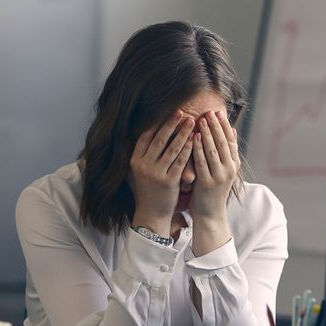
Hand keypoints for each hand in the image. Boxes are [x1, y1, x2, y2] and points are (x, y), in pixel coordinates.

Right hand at [129, 112, 193, 235]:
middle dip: (171, 123)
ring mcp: (156, 174)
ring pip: (171, 148)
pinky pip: (180, 162)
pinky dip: (188, 149)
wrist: (151, 214)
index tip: (166, 111)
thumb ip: (136, 154)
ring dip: (183, 133)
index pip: (145, 136)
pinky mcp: (168, 182)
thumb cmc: (146, 191)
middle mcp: (143, 166)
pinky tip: (195, 140)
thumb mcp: (135, 172)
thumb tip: (130, 135)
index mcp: (134, 161)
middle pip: (159, 139)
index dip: (156, 123)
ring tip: (192, 121)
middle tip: (182, 111)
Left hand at [190, 111, 238, 254]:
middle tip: (210, 111)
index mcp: (234, 165)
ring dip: (207, 133)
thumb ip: (225, 153)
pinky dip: (198, 147)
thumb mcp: (221, 170)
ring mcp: (220, 176)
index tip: (219, 113)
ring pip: (214, 150)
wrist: (210, 216)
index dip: (225, 126)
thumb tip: (231, 131)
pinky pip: (202, 161)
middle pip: (223, 143)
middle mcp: (230, 169)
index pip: (231, 141)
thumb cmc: (212, 192)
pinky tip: (194, 136)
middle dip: (216, 126)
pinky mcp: (208, 183)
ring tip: (202, 119)